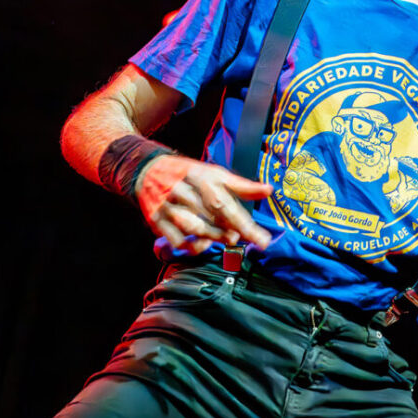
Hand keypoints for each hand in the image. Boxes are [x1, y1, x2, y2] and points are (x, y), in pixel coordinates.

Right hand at [135, 155, 273, 253]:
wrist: (148, 170)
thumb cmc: (189, 174)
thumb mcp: (216, 174)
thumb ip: (242, 186)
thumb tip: (269, 190)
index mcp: (203, 177)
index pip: (227, 202)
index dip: (245, 223)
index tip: (262, 240)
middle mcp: (185, 190)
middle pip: (211, 215)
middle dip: (229, 231)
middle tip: (240, 239)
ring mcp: (169, 206)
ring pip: (193, 228)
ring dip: (212, 238)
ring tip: (226, 240)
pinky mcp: (157, 220)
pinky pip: (177, 240)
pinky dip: (192, 247)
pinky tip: (203, 245)